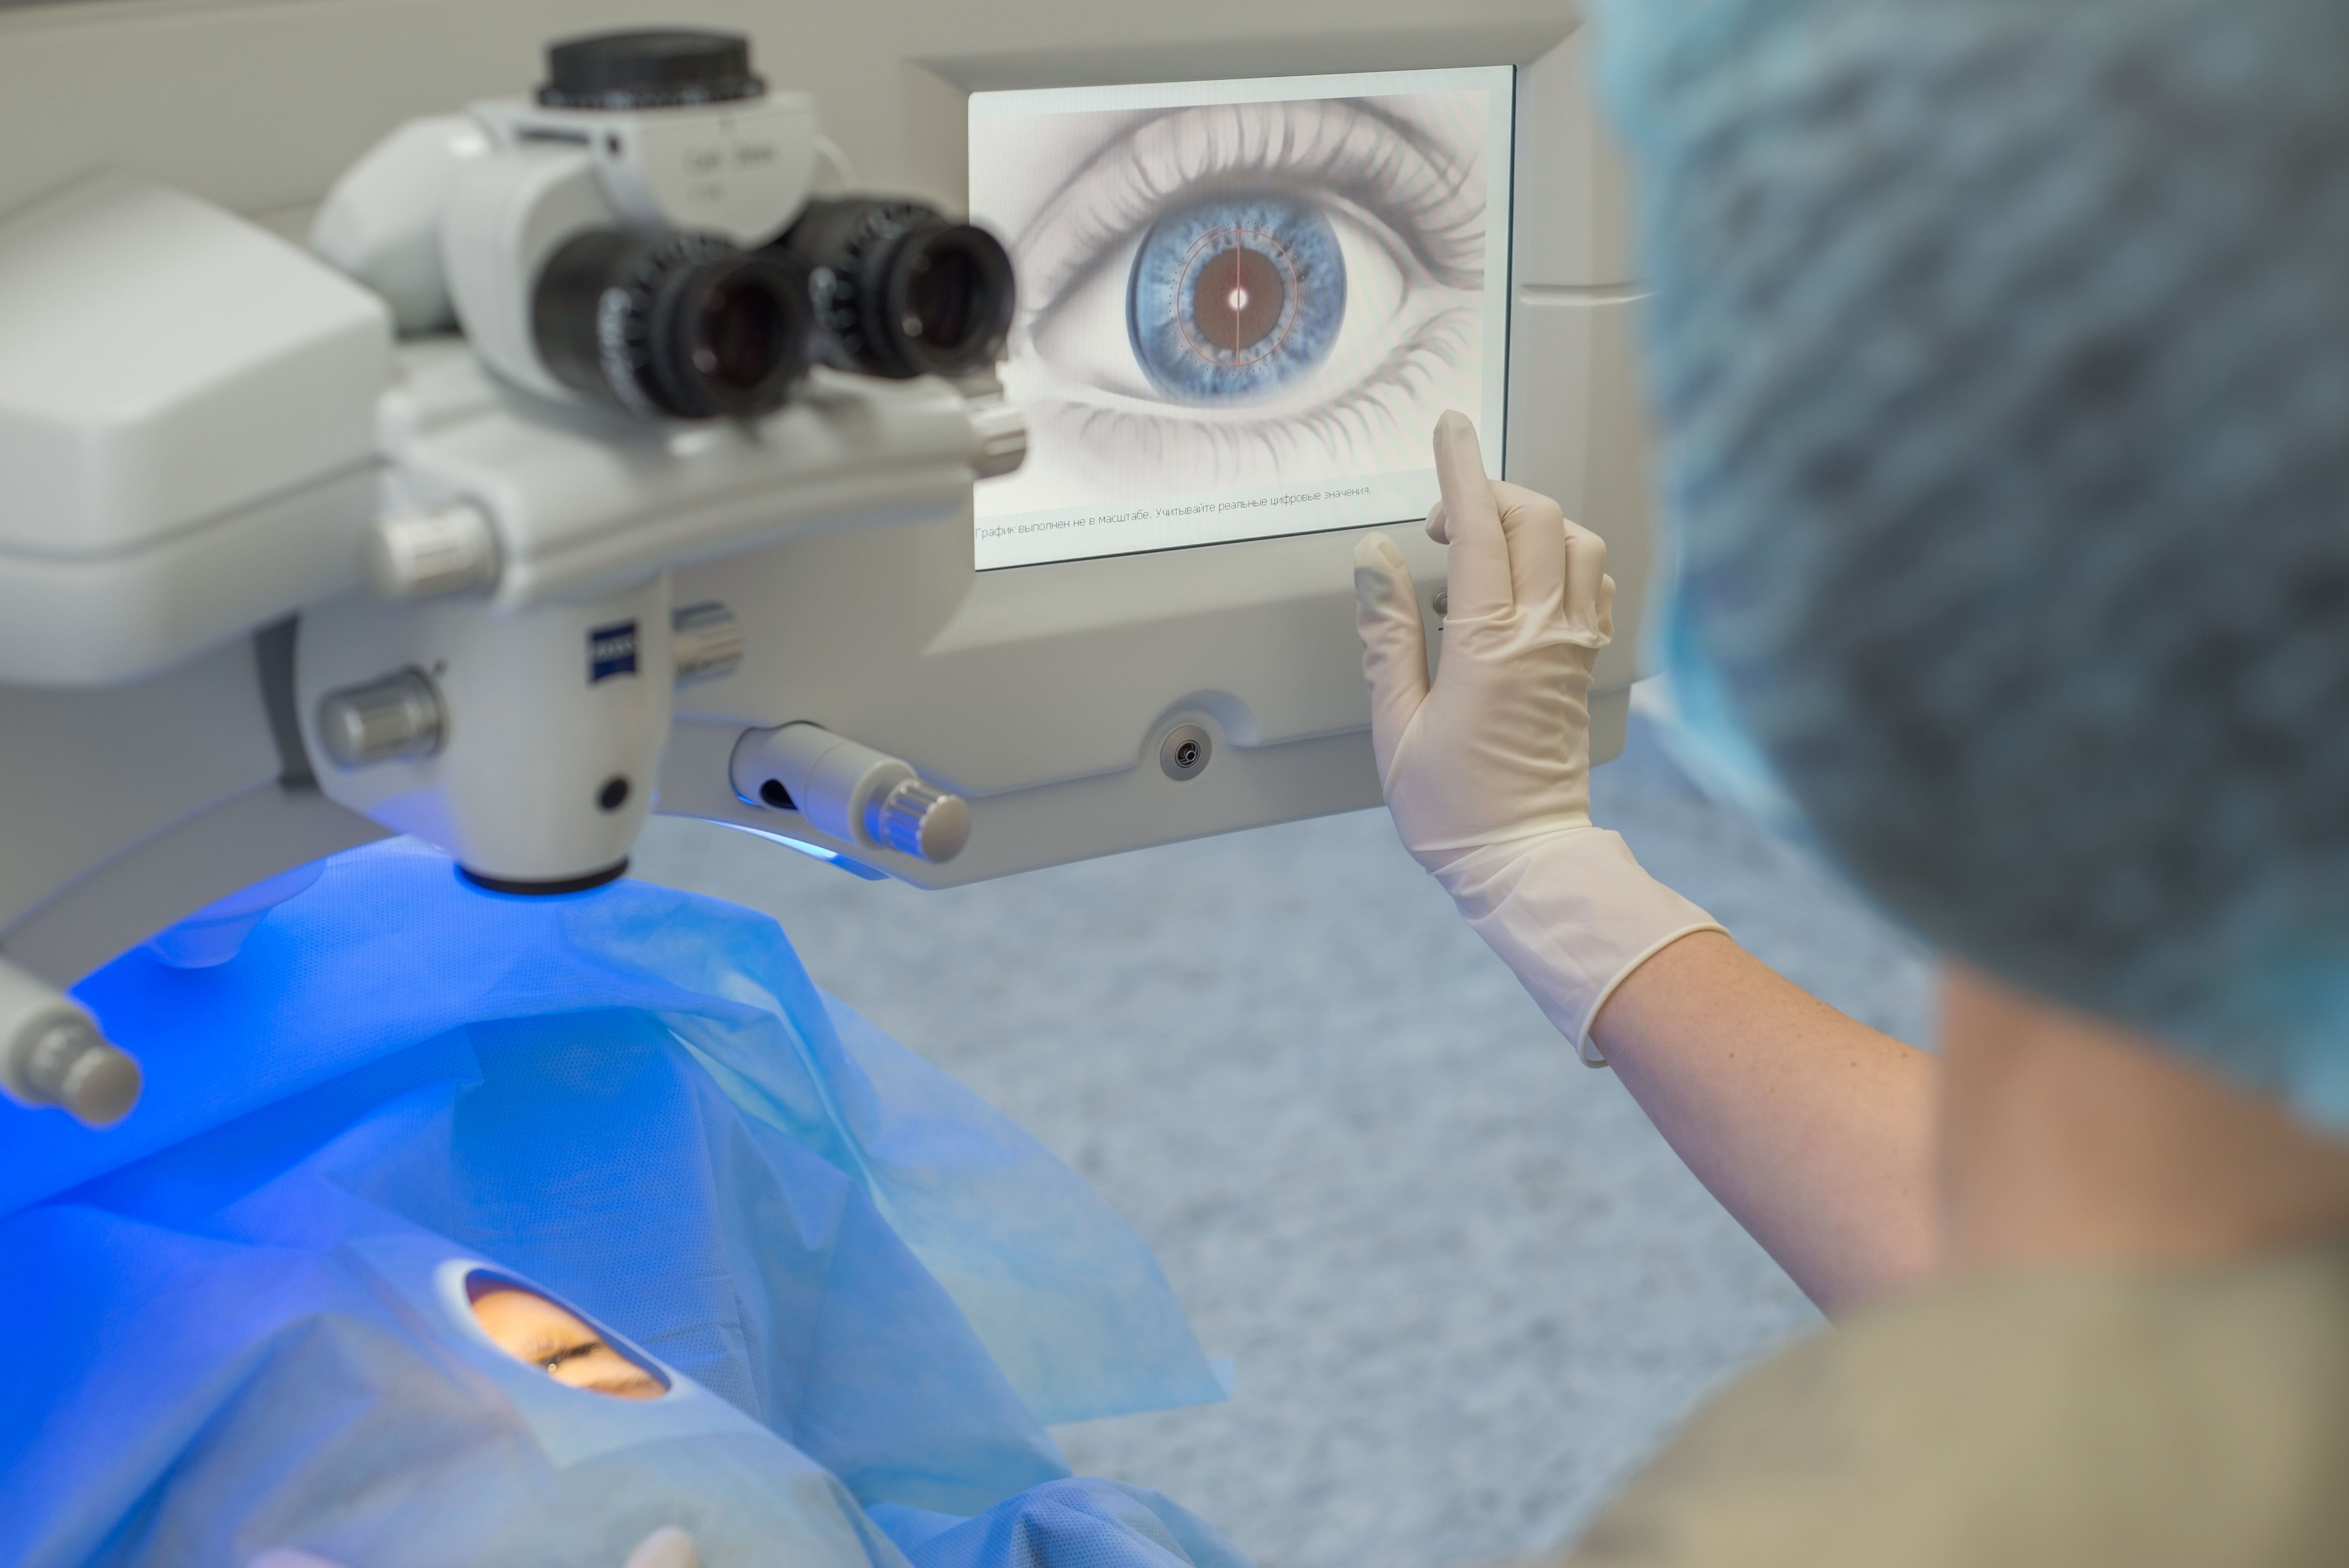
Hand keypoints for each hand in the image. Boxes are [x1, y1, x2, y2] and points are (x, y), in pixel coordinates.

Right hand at [1353, 411, 1614, 883]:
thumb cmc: (1454, 807)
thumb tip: (1373, 556)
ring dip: (1531, 522)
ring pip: (1576, 543)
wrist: (1523, 860)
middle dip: (1489, 493)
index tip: (1448, 429)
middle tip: (1439, 517)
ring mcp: (1572, 648)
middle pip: (1536, 519)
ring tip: (1481, 546)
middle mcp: (1543, 635)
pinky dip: (1564, 558)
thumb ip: (1388, 631)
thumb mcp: (1396, 721)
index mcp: (1490, 644)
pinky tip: (1527, 581)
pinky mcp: (1583, 666)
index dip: (1460, 469)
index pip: (1478, 528)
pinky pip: (1592, 585)